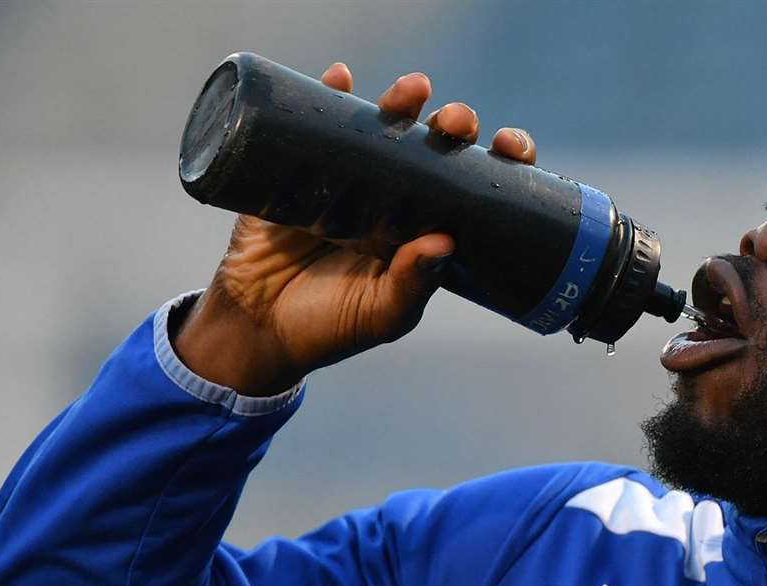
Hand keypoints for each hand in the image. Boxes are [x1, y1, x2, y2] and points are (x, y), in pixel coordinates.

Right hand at [172, 62, 538, 396]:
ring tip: (412, 90)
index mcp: (429, 228)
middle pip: (436, 146)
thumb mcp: (381, 314)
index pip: (478, 185)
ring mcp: (351, 179)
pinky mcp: (302, 170)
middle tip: (456, 121)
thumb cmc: (330, 326)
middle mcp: (397, 197)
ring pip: (385, 127)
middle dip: (454, 124)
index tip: (510, 147)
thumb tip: (444, 243)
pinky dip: (329, 93)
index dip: (501, 160)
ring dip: (401, 101)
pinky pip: (317, 123)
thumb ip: (412, 285)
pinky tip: (339, 77)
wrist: (256, 326)